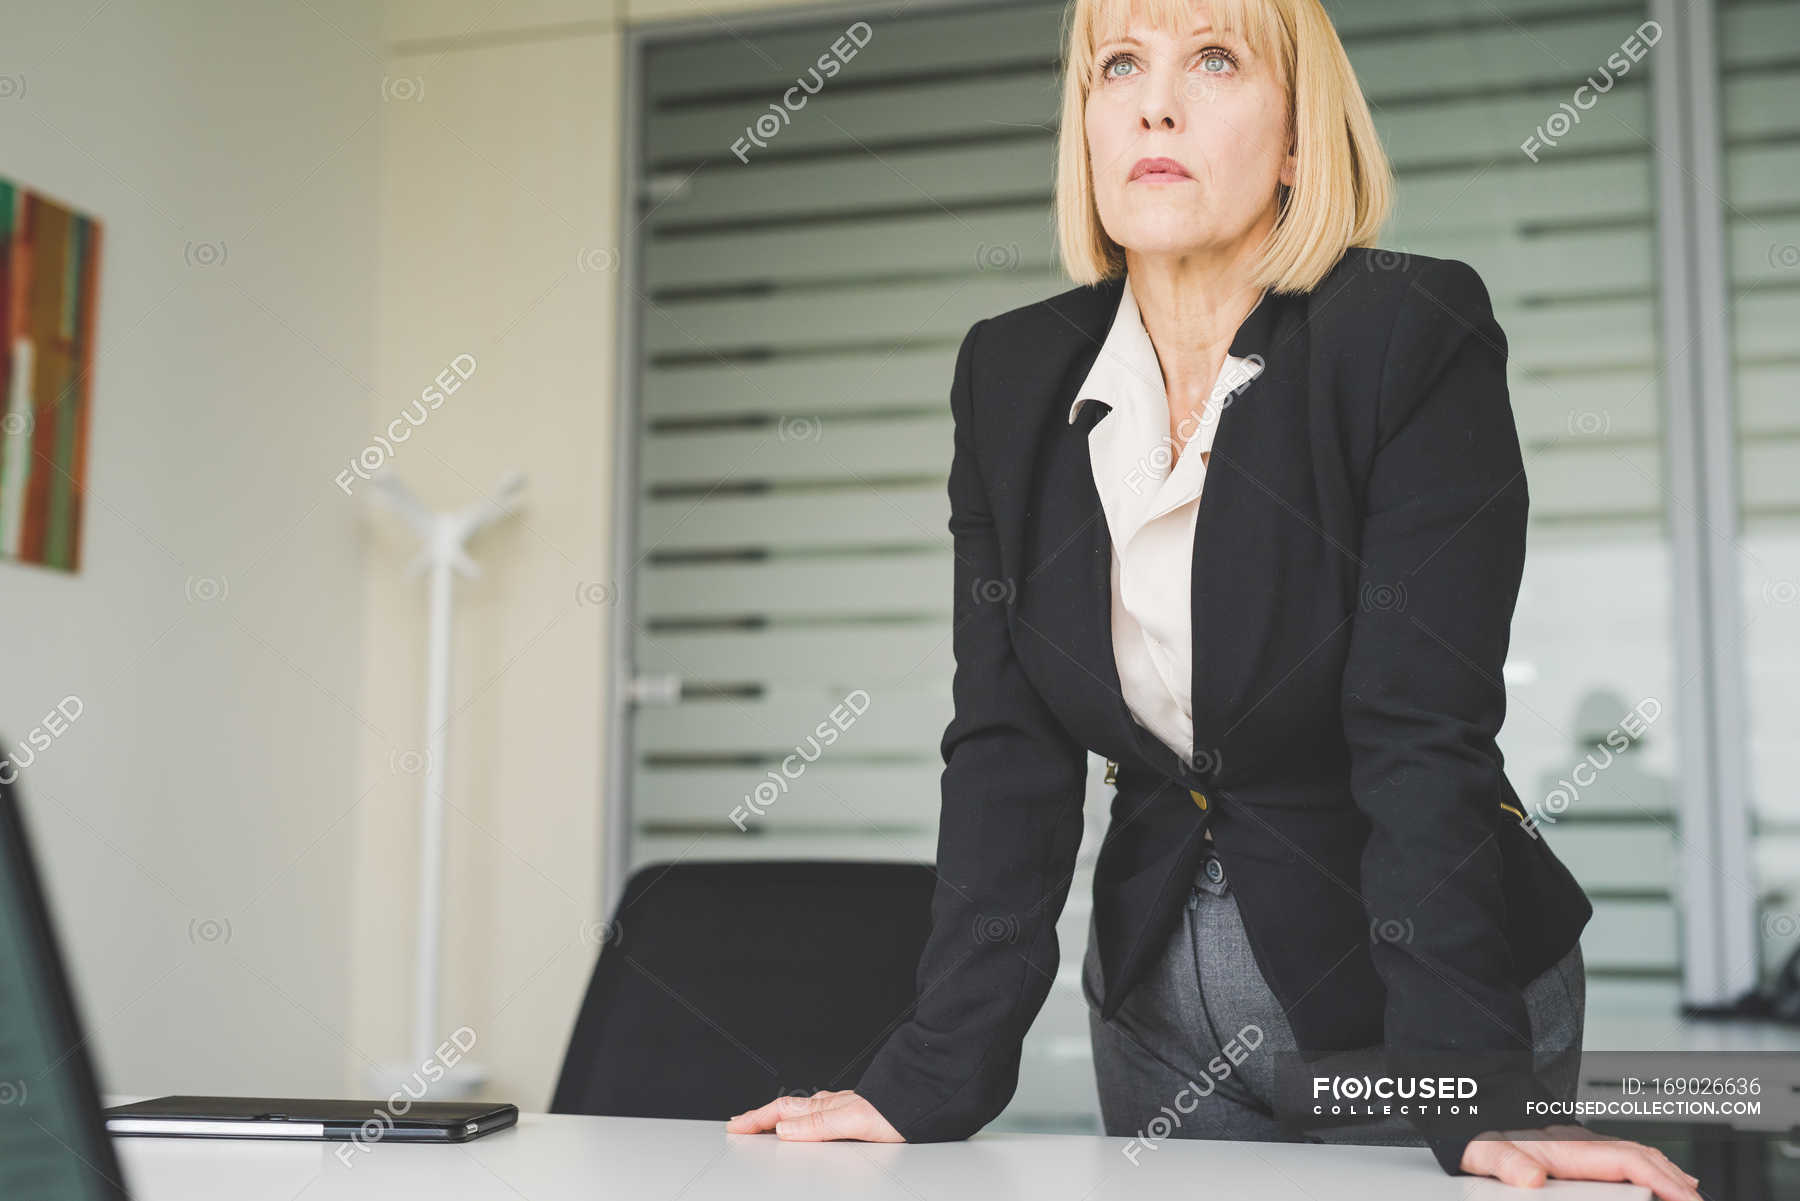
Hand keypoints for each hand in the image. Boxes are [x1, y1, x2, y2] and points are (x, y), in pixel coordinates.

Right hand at [725, 1090, 903, 1141]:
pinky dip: (803, 1117)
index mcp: (824, 1106)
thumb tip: (782, 1128)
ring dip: (779, 1115)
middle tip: (740, 1124)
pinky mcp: (856, 1113)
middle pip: (786, 1108)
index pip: (781, 1112)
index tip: (735, 1127)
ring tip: (765, 1121)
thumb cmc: (895, 1111)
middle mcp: (831, 1104)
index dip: (756, 1119)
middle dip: (760, 1117)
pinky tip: (811, 1120)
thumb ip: (817, 1124)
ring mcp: (843, 1107)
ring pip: (802, 1109)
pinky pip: (819, 1113)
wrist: (927, 1100)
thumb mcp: (853, 1122)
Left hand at [1461, 1124, 1702, 1199]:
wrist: (1458, 1108)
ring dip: (1666, 1174)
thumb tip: (1531, 1179)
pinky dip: (1646, 1168)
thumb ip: (1506, 1162)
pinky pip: (1619, 1158)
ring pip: (1633, 1155)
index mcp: (1563, 1144)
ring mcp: (1575, 1144)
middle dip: (1675, 1182)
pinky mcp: (1569, 1150)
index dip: (1662, 1181)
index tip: (1688, 1199)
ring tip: (1689, 1195)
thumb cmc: (1471, 1131)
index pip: (1628, 1161)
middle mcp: (1575, 1141)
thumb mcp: (1481, 1151)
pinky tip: (1656, 1180)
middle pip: (1640, 1157)